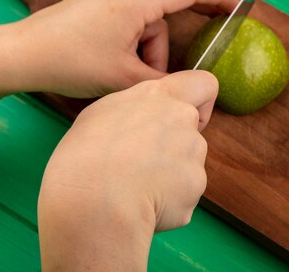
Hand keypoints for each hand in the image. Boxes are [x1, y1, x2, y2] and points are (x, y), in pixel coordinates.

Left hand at [0, 0, 236, 97]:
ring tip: (131, 76)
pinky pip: (131, 15)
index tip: (236, 6)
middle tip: (182, 60)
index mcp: (136, 0)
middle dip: (174, 38)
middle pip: (169, 6)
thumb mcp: (123, 78)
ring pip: (148, 16)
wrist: (21, 53)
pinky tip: (121, 62)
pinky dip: (135, 39)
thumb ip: (161, 80)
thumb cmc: (70, 62)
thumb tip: (182, 84)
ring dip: (149, 47)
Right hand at [37, 70, 216, 271]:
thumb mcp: (102, 113)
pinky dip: (169, 203)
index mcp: (158, 96)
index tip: (182, 117)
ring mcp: (194, 152)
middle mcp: (182, 119)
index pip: (203, 83)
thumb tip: (142, 122)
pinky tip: (143, 205)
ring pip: (188, 166)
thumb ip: (136, 110)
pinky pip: (185, 195)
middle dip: (176, 149)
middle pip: (192, 133)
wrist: (94, 198)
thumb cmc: (84, 154)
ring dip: (170, 178)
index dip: (199, 101)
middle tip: (142, 165)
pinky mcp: (196, 185)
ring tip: (135, 189)